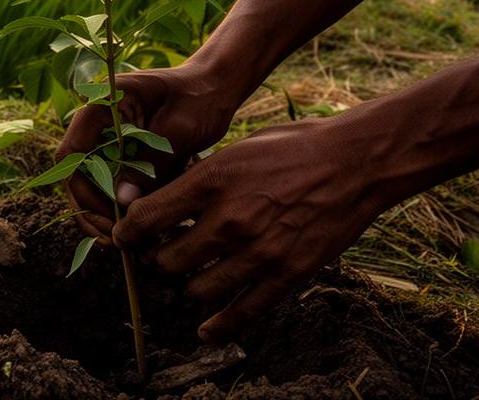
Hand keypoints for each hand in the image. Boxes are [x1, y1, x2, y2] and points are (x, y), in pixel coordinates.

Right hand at [57, 64, 237, 241]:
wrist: (216, 85)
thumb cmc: (200, 97)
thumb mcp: (180, 128)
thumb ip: (152, 162)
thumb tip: (123, 202)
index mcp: (101, 106)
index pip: (73, 154)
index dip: (84, 191)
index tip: (112, 217)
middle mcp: (96, 124)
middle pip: (77, 173)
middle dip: (91, 210)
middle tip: (116, 240)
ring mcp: (107, 139)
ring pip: (92, 183)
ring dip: (104, 213)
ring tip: (127, 242)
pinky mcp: (123, 153)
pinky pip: (112, 183)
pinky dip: (122, 206)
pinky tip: (139, 228)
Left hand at [112, 117, 395, 342]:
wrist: (354, 162)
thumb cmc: (290, 148)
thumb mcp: (232, 151)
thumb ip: (194, 180)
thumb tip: (151, 202)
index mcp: (210, 182)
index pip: (146, 219)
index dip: (127, 232)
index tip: (124, 236)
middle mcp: (230, 220)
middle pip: (167, 259)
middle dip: (156, 260)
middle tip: (158, 255)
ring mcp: (259, 251)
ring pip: (197, 289)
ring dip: (186, 286)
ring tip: (189, 276)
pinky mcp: (287, 274)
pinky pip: (243, 313)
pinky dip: (219, 327)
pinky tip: (206, 331)